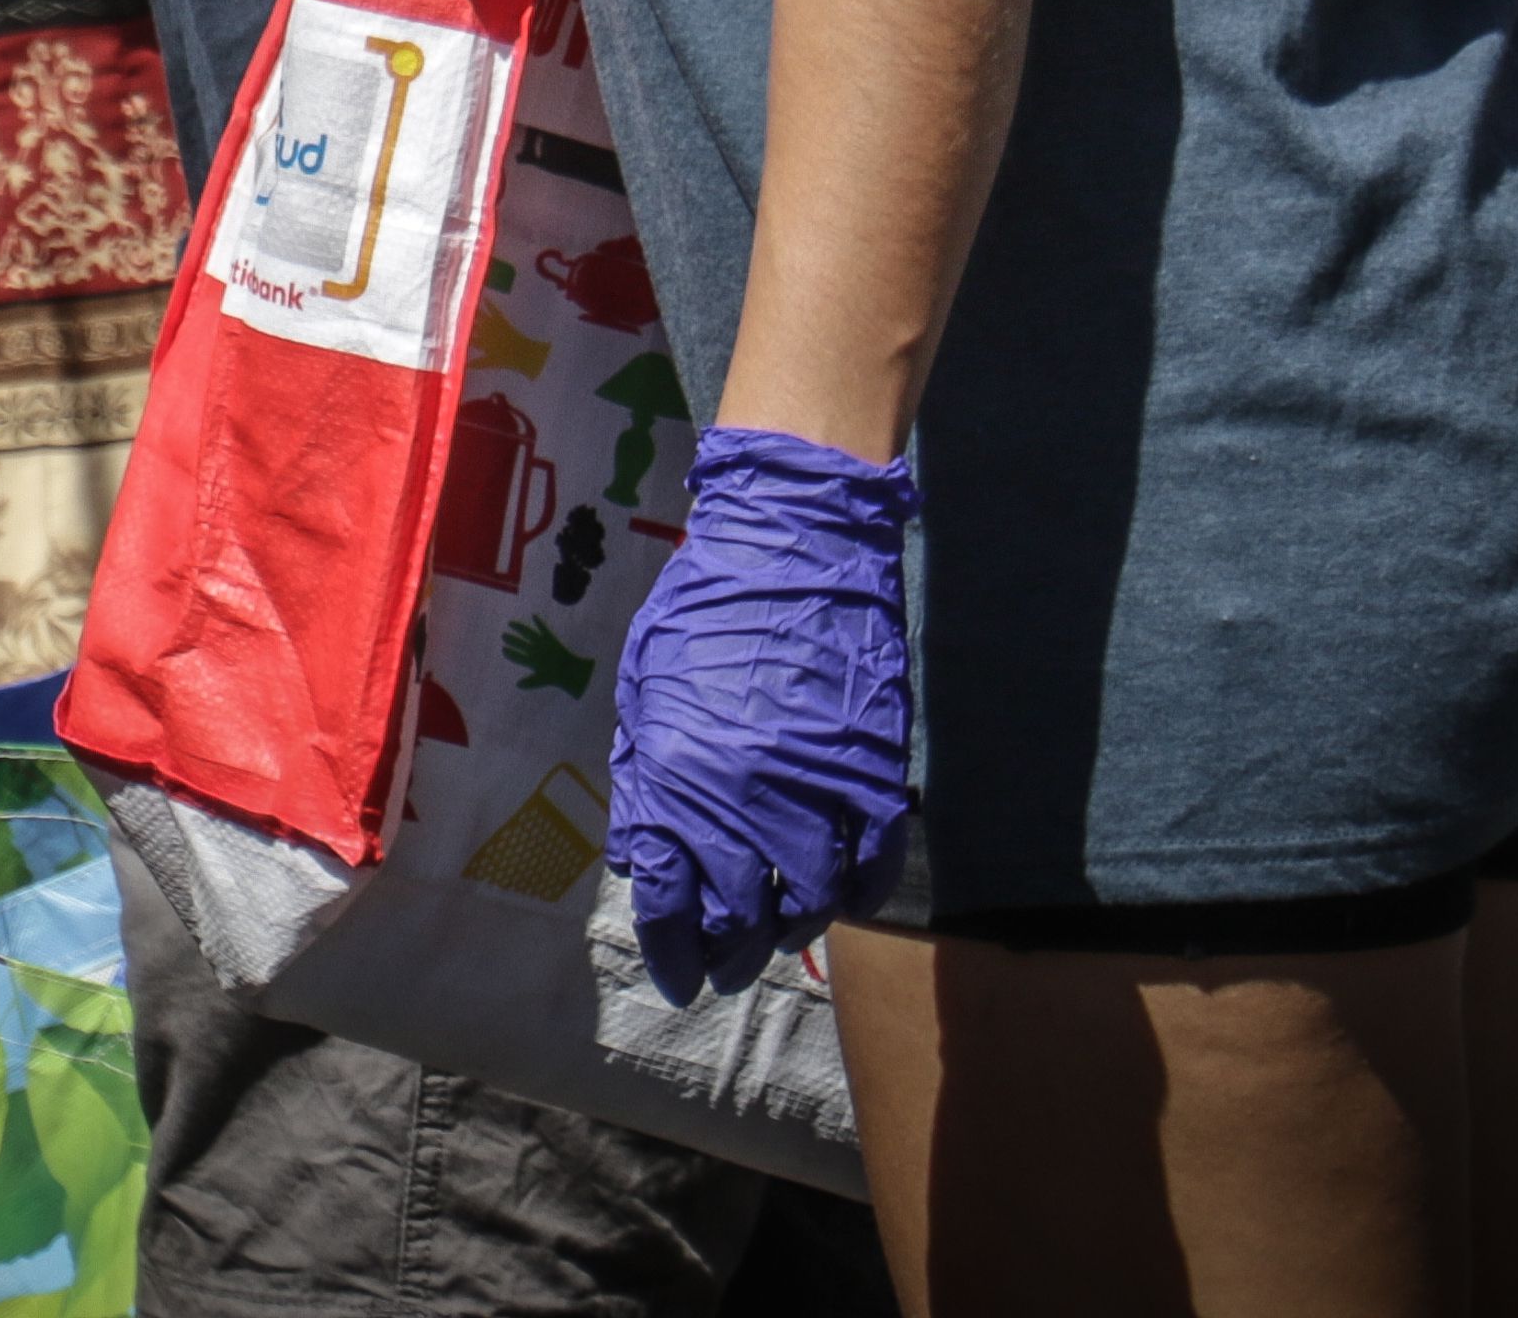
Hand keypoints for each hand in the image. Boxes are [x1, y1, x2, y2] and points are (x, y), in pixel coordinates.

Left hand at [605, 425, 918, 1005]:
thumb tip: (642, 861)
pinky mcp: (872, 768)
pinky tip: (844, 899)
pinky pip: (874, 863)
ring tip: (781, 932)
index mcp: (674, 777)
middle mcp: (740, 798)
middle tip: (727, 968)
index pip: (670, 905)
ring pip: (811, 902)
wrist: (792, 542)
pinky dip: (861, 895)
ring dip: (793, 931)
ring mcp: (813, 787)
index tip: (679, 975)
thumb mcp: (645, 690)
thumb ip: (642, 783)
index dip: (673, 954)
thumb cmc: (703, 607)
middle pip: (740, 920)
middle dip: (729, 957)